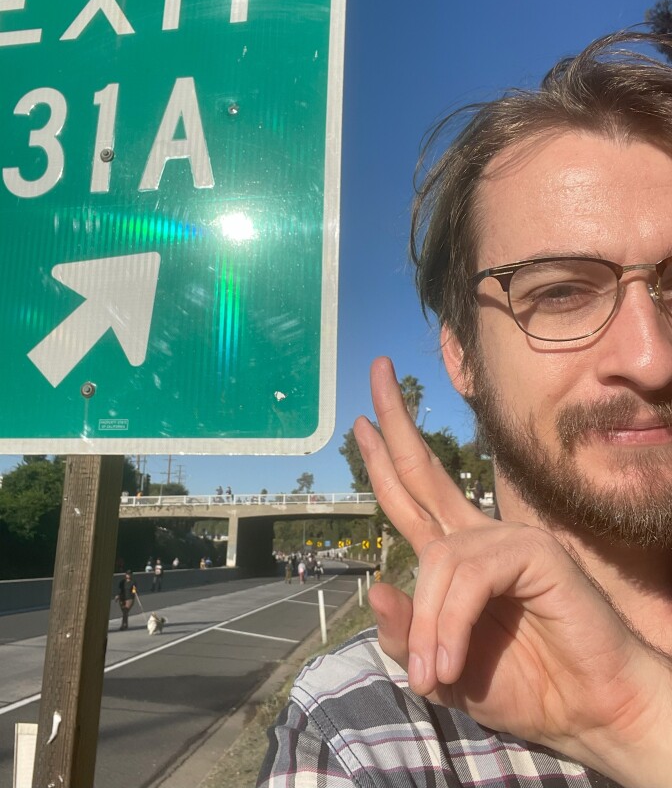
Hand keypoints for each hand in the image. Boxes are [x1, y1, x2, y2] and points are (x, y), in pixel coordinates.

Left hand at [354, 357, 671, 786]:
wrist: (590, 712)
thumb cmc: (523, 687)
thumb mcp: (442, 669)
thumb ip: (408, 635)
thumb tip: (374, 587)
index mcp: (457, 555)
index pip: (413, 493)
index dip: (385, 457)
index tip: (361, 419)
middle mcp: (478, 536)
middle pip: (424, 470)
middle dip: (395, 423)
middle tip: (376, 368)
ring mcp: (508, 538)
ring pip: (439, 559)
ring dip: (427, 624)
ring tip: (430, 676)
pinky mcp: (535, 551)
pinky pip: (469, 576)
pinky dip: (451, 622)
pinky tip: (450, 661)